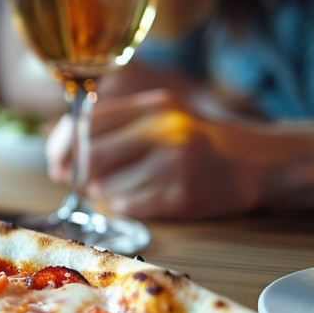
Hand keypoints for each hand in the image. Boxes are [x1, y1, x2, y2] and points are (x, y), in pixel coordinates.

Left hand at [46, 89, 264, 218]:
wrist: (257, 162)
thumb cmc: (195, 142)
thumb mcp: (158, 117)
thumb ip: (114, 126)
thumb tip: (59, 150)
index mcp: (152, 106)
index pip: (86, 123)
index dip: (61, 145)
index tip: (56, 162)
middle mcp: (164, 130)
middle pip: (91, 156)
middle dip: (76, 173)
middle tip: (75, 181)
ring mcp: (175, 163)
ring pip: (106, 186)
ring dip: (101, 192)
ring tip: (119, 186)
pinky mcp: (183, 195)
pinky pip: (129, 206)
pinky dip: (123, 205)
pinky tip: (139, 198)